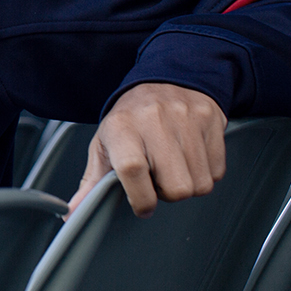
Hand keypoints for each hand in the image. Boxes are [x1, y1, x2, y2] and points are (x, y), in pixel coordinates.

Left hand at [67, 82, 227, 217]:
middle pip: (176, 187)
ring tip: (172, 165)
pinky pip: (217, 171)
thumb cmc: (130, 118)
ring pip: (200, 184)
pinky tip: (190, 156)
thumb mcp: (105, 144)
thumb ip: (92, 182)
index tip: (142, 205)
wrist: (165, 78)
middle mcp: (155, 120)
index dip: (140, 198)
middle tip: (158, 177)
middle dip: (167, 193)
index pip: (132, 170)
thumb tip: (73, 212)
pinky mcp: (211, 120)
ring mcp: (186, 119)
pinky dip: (205, 172)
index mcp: (122, 127)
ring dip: (187, 183)